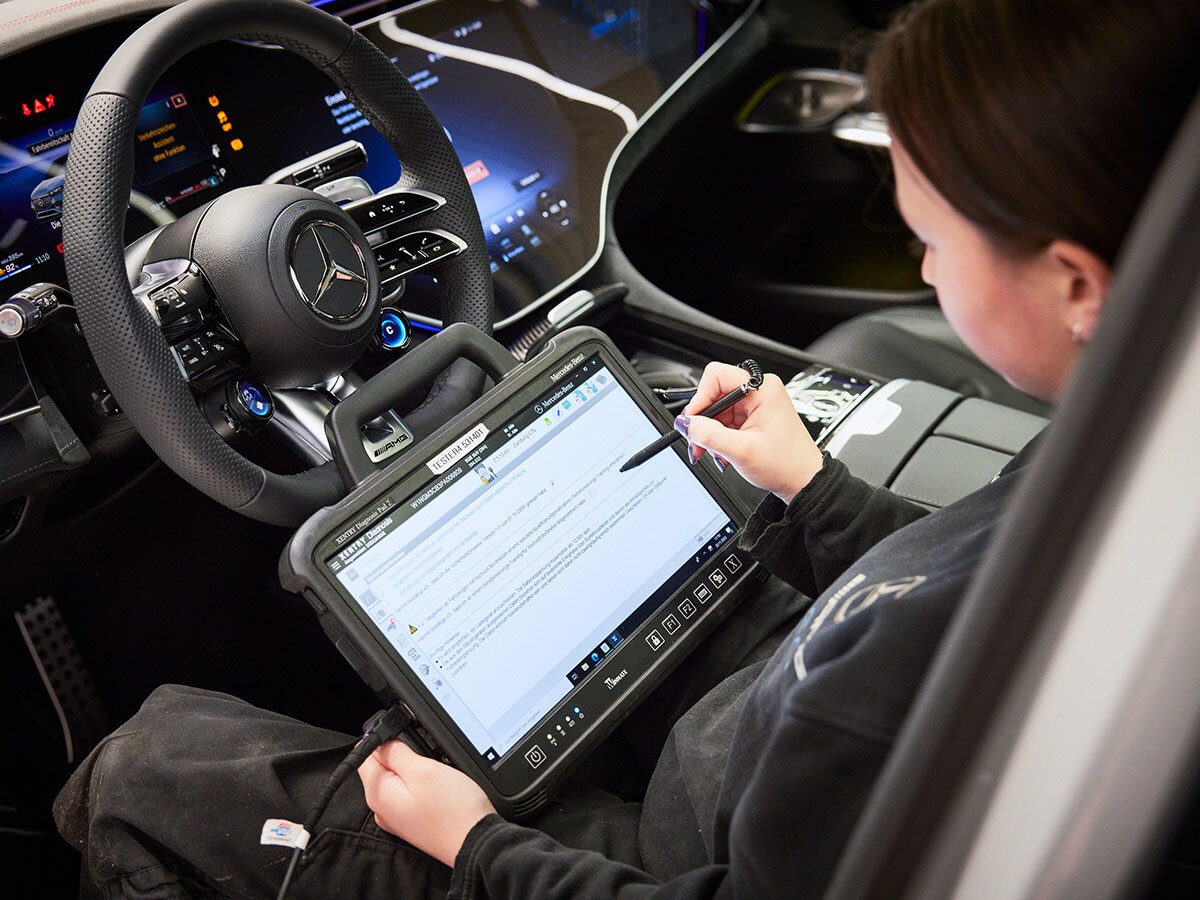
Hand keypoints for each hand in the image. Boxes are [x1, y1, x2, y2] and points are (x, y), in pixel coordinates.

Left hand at [358, 740, 496, 866]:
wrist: (476, 842)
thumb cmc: (453, 810)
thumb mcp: (422, 770)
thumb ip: (395, 753)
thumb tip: (380, 742)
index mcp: (377, 794)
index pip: (364, 756)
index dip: (384, 741)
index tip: (405, 743)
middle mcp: (383, 808)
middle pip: (382, 767)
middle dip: (402, 756)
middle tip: (426, 761)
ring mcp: (398, 815)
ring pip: (399, 778)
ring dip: (415, 770)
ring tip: (436, 776)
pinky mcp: (414, 819)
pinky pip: (411, 791)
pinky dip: (423, 784)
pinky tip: (439, 788)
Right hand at [680, 362, 823, 503]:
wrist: (803, 481)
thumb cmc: (787, 464)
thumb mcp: (742, 451)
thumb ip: (709, 435)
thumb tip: (686, 423)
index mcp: (762, 389)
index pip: (717, 376)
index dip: (700, 398)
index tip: (692, 421)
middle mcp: (759, 391)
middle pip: (713, 395)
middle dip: (703, 422)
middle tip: (696, 443)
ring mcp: (755, 404)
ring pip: (716, 411)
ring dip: (709, 434)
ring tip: (713, 454)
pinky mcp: (751, 417)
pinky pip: (724, 421)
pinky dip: (718, 438)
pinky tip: (723, 453)